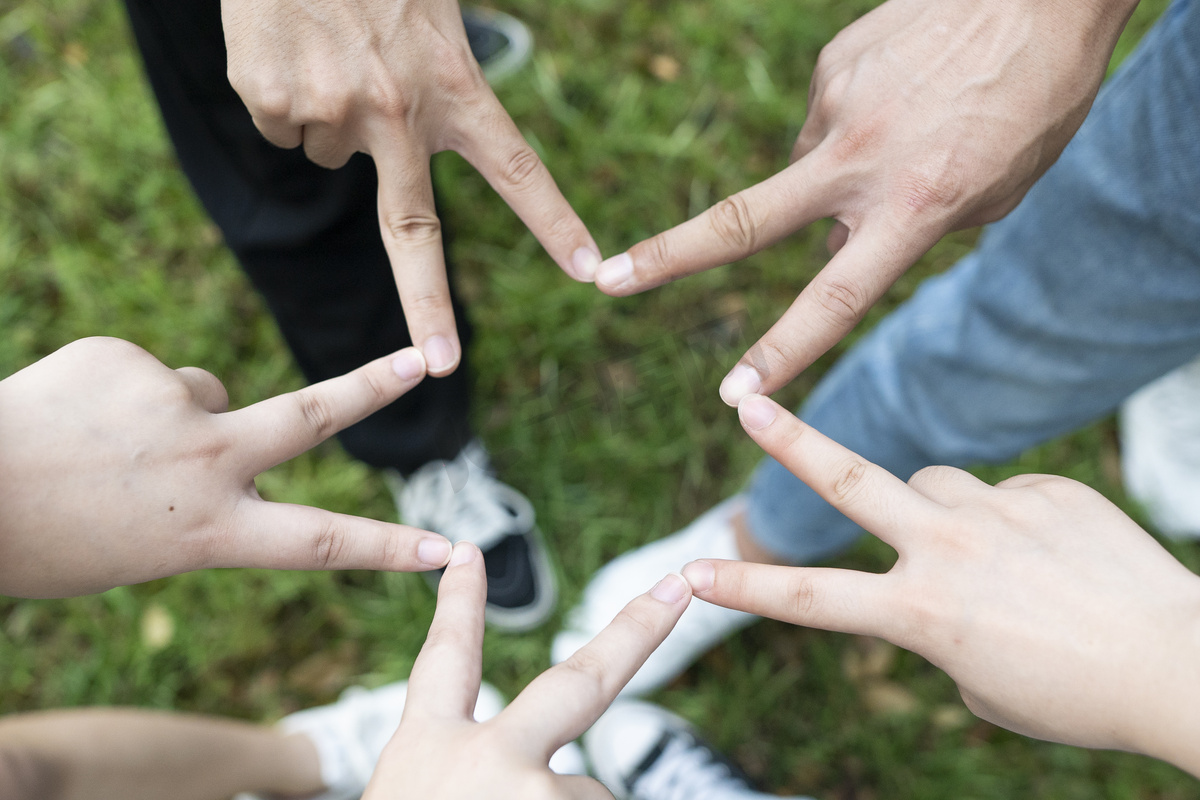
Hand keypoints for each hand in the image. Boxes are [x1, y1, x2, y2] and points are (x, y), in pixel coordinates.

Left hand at [0, 337, 452, 597]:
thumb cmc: (43, 540)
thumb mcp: (146, 547)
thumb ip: (205, 493)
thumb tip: (230, 416)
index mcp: (208, 528)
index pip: (320, 542)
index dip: (388, 548)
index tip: (447, 551)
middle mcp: (204, 461)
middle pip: (313, 415)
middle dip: (375, 386)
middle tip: (420, 359)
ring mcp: (168, 401)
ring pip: (204, 392)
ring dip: (172, 413)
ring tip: (102, 442)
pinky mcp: (127, 358)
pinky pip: (146, 372)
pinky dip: (118, 392)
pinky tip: (71, 415)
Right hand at [222, 0, 601, 375]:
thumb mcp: (437, 10)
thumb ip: (444, 79)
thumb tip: (416, 137)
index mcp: (452, 85)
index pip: (518, 168)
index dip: (553, 222)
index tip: (589, 269)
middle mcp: (395, 111)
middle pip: (413, 233)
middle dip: (429, 307)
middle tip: (444, 364)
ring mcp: (331, 111)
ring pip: (333, 154)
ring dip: (335, 118)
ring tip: (333, 49)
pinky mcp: (273, 101)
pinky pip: (285, 127)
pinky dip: (288, 99)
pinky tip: (294, 50)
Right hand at [364, 543, 691, 798]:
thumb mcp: (418, 796)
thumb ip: (475, 775)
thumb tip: (556, 774)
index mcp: (427, 750)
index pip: (445, 661)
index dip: (459, 606)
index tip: (468, 554)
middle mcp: (488, 758)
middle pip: (581, 680)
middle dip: (637, 629)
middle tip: (681, 587)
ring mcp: (536, 790)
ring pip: (591, 797)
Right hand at [595, 0, 1135, 403]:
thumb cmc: (1034, 100)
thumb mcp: (996, 193)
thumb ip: (914, 232)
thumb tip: (831, 245)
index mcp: (915, 207)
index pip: (833, 298)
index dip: (781, 352)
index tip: (734, 393)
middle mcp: (862, 162)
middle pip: (742, 223)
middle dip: (666, 258)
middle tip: (605, 279)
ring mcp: (837, 107)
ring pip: (803, 171)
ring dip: (836, 177)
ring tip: (907, 138)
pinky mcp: (830, 68)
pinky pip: (824, 119)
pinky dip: (852, 126)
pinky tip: (900, 99)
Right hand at [683, 394, 1199, 775]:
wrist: (1180, 664)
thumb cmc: (1075, 697)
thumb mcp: (980, 683)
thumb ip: (941, 619)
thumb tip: (942, 566)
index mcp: (923, 614)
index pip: (811, 598)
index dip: (743, 589)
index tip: (689, 574)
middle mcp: (950, 549)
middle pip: (852, 481)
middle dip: (791, 440)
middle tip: (748, 401)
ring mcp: (1001, 511)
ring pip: (934, 482)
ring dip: (936, 510)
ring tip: (990, 555)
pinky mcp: (1050, 488)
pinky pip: (1008, 494)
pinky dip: (1016, 523)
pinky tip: (1060, 560)